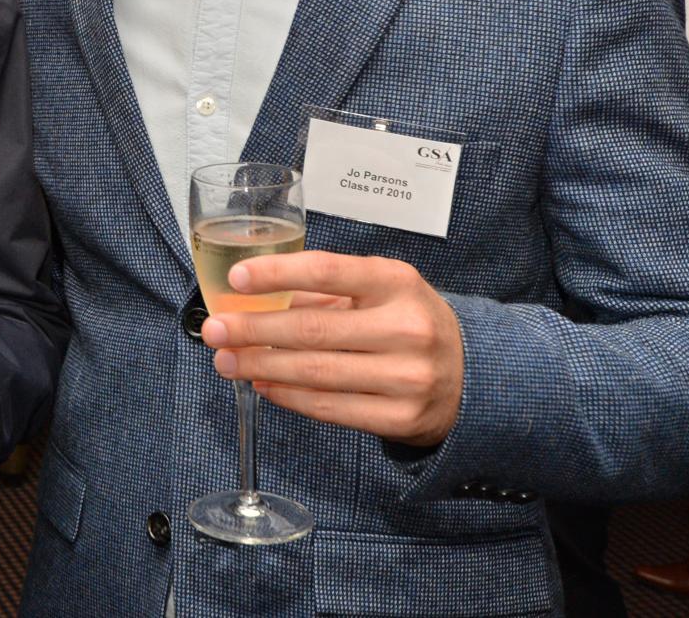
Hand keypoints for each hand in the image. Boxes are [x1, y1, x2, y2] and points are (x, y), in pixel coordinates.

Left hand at [199, 251, 464, 446]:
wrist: (474, 377)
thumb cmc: (410, 322)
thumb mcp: (382, 290)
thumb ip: (326, 291)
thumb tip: (255, 300)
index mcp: (397, 282)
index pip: (326, 271)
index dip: (277, 274)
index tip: (237, 278)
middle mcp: (406, 327)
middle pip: (312, 329)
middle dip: (253, 330)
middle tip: (214, 330)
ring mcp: (407, 376)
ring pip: (316, 372)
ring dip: (262, 367)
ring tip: (227, 361)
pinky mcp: (401, 418)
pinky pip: (330, 408)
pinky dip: (289, 397)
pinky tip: (264, 385)